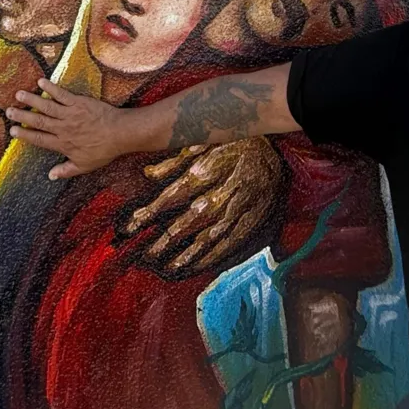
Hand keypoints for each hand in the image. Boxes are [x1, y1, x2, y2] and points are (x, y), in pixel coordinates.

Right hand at [6, 78, 133, 178]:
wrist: (119, 134)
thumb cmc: (103, 150)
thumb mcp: (84, 166)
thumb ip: (65, 170)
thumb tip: (50, 176)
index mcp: (62, 144)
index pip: (39, 139)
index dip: (25, 135)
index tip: (12, 131)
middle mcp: (63, 128)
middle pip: (38, 121)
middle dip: (22, 116)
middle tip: (8, 111)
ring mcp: (70, 114)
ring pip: (46, 106)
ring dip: (32, 100)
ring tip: (19, 94)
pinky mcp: (78, 102)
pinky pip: (61, 94)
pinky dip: (51, 88)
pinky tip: (41, 82)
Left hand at [125, 138, 282, 274]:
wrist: (276, 145)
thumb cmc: (233, 141)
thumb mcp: (203, 141)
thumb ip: (175, 159)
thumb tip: (148, 175)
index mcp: (212, 167)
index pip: (175, 194)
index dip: (152, 211)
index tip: (132, 226)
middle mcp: (228, 189)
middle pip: (194, 219)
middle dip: (168, 239)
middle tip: (148, 255)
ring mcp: (245, 206)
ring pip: (214, 235)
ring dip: (190, 254)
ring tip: (169, 267)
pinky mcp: (258, 217)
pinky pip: (235, 242)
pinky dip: (215, 257)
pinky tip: (198, 265)